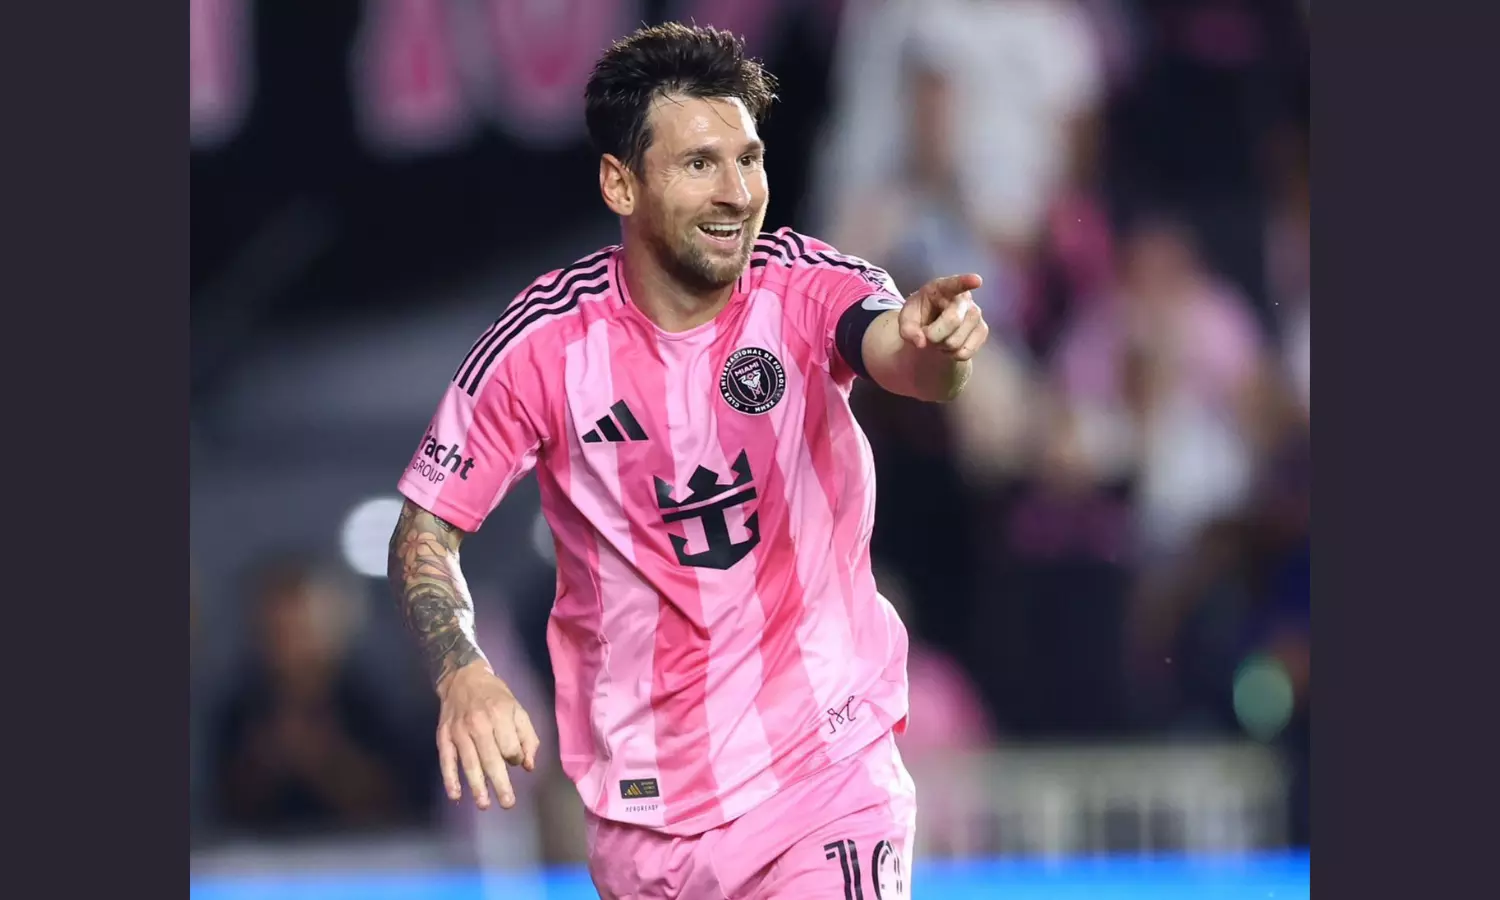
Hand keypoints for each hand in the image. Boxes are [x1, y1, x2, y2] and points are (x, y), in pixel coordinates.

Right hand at [436, 661, 540, 809]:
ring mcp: (459, 731)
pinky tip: (456, 795)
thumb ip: (527, 737)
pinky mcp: (444, 735)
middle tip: (508, 803)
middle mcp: (479, 724)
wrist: (462, 677)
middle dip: (500, 784)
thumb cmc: (495, 695)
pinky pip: (447, 760)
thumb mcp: (518, 709)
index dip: (515, 758)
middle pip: (491, 759)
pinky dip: (450, 779)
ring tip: (484, 805)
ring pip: (469, 763)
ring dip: (476, 786)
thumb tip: (528, 766)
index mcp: (500, 715)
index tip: (514, 759)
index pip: (510, 747)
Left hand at [897, 273, 988, 359]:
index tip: (977, 280)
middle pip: (953, 320)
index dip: (966, 281)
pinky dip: (952, 355)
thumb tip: (920, 343)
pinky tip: (949, 344)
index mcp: (942, 288)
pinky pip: (965, 352)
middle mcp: (964, 298)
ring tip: (939, 337)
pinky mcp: (982, 330)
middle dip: (934, 335)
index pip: (955, 284)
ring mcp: (975, 314)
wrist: (933, 325)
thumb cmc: (920, 315)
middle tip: (926, 334)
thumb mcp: (906, 318)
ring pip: (957, 341)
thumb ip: (907, 329)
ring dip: (942, 346)